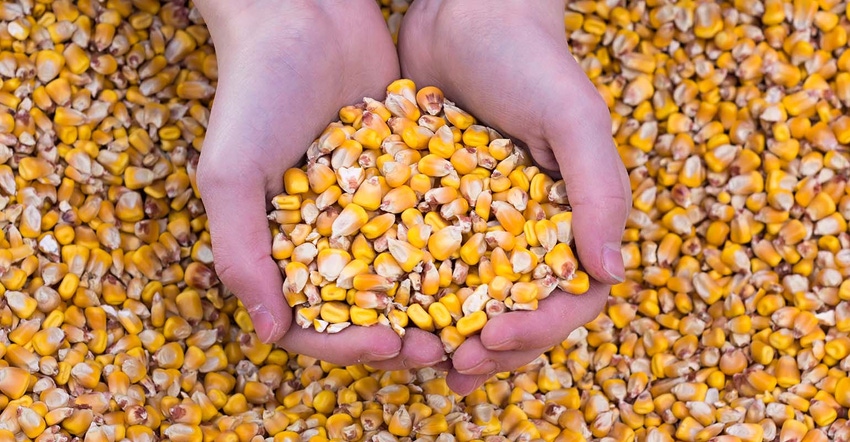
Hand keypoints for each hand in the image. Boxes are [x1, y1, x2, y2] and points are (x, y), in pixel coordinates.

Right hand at [195, 0, 443, 367]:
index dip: (348, 344)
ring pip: (408, 271)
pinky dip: (456, 243)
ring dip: (436, 300)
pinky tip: (492, 260)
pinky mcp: (408, 174)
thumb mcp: (231, 174)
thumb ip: (242, 254)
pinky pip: (433, 219)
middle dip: (402, 332)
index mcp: (281, 247)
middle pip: (367, 306)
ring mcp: (371, 206)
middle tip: (440, 347)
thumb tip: (269, 335)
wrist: (304, 13)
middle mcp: (328, 235)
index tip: (389, 347)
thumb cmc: (254, 93)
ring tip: (472, 316)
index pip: (313, 319)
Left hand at [399, 0, 629, 392]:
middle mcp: (527, 228)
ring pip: (470, 296)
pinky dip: (409, 292)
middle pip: (519, 309)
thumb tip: (611, 273)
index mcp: (571, 216)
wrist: (463, 11)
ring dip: (449, 334)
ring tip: (419, 358)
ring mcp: (478, 221)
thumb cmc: (529, 57)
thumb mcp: (572, 117)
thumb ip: (598, 192)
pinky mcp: (432, 206)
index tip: (499, 341)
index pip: (571, 294)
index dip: (541, 330)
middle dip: (493, 348)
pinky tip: (382, 312)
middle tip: (455, 367)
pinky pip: (423, 260)